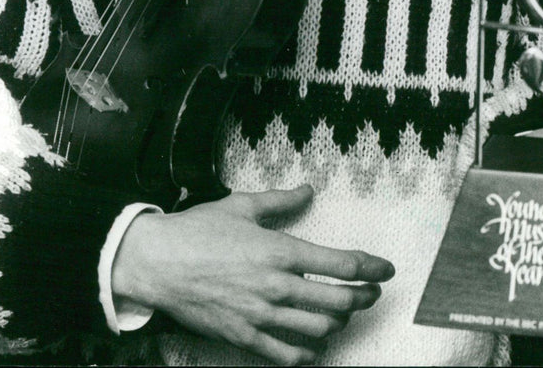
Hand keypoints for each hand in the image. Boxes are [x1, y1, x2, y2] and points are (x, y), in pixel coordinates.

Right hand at [112, 183, 394, 364]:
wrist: (157, 263)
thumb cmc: (196, 231)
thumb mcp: (242, 205)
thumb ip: (281, 200)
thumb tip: (307, 190)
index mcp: (279, 250)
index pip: (341, 265)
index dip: (371, 269)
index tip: (385, 270)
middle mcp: (276, 286)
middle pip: (338, 302)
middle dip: (362, 298)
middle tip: (370, 293)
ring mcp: (261, 315)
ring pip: (318, 330)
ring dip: (339, 323)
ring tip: (343, 313)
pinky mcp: (244, 336)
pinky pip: (287, 355)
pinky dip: (308, 353)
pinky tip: (314, 346)